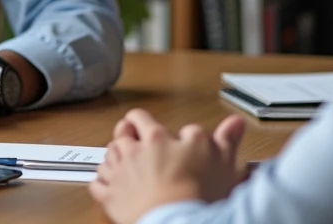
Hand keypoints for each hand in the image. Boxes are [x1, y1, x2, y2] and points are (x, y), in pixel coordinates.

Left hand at [89, 109, 246, 223]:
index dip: (150, 125)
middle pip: (121, 132)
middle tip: (131, 134)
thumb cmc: (200, 192)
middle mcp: (134, 151)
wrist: (179, 222)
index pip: (143, 119)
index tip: (158, 132)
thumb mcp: (223, 160)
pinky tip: (108, 185)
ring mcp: (120, 173)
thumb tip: (235, 122)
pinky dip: (102, 183)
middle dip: (125, 131)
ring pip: (108, 155)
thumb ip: (226, 139)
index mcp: (156, 138)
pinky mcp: (112, 197)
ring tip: (122, 159)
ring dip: (114, 155)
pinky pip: (98, 184)